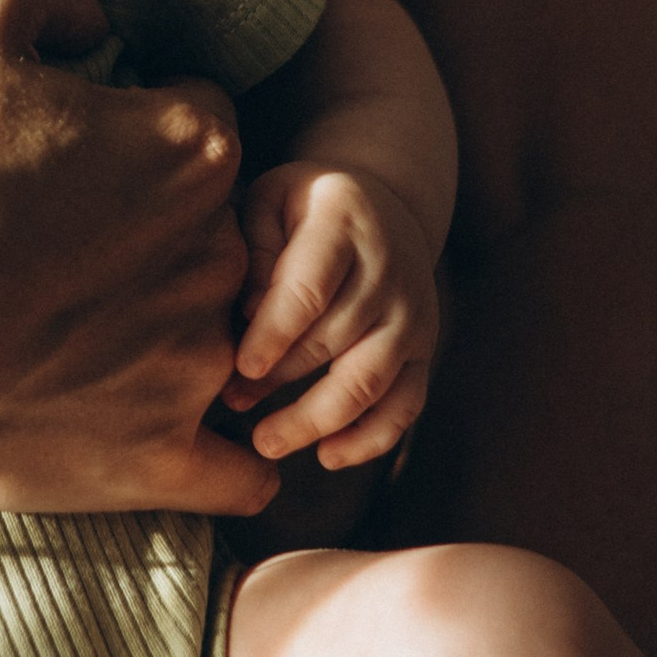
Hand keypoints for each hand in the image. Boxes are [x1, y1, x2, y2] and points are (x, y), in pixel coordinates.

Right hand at [0, 0, 270, 517]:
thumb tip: (98, 13)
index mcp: (188, 145)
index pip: (201, 118)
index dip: (134, 124)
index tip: (67, 153)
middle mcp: (212, 256)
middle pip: (217, 227)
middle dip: (155, 228)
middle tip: (61, 242)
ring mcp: (188, 367)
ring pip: (226, 337)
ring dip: (175, 331)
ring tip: (80, 333)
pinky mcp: (154, 461)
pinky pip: (241, 474)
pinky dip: (220, 455)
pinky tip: (168, 430)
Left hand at [222, 162, 440, 467]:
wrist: (385, 205)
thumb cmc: (305, 209)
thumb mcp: (271, 200)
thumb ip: (257, 249)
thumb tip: (248, 314)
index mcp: (344, 222)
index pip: (310, 289)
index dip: (274, 333)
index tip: (240, 368)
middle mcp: (389, 271)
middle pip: (336, 339)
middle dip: (280, 379)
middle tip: (231, 401)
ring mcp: (414, 315)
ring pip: (370, 381)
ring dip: (316, 419)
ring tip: (266, 442)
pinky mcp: (425, 351)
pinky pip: (405, 405)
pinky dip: (370, 439)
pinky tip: (326, 456)